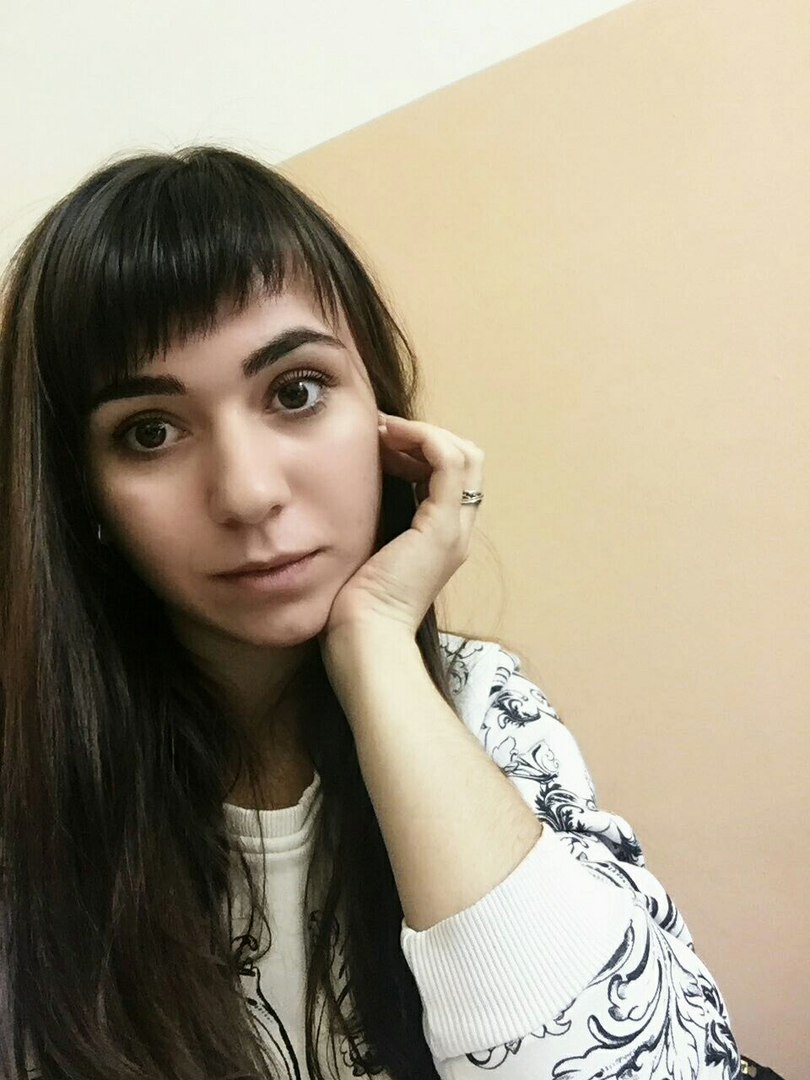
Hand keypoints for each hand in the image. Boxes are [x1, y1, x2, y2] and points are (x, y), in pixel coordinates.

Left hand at [319, 412, 483, 645]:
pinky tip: (386, 438)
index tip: (379, 444)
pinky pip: (447, 462)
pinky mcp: (441, 528)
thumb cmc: (355, 609)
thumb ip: (372, 527)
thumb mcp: (365, 555)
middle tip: (381, 432)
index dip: (420, 450)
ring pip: (463, 454)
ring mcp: (453, 529)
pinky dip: (422, 439)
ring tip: (383, 432)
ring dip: (422, 433)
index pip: (452, 476)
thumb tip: (348, 496)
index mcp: (441, 540)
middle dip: (425, 436)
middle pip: (466, 460)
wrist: (365, 641)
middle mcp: (457, 532)